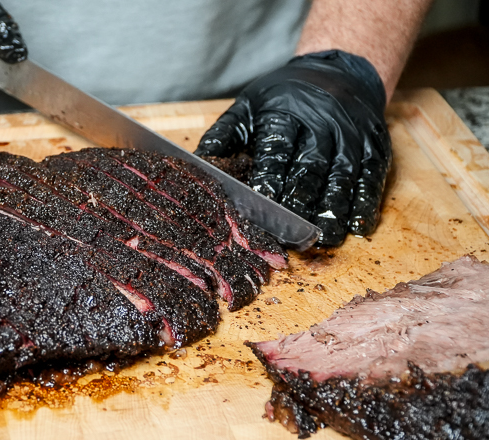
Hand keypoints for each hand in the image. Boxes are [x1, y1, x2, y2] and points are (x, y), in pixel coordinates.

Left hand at [195, 50, 391, 245]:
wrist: (338, 70)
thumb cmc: (284, 97)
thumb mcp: (249, 106)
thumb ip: (224, 136)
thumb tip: (196, 165)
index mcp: (285, 113)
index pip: (276, 149)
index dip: (270, 178)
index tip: (262, 205)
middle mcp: (321, 123)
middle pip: (311, 166)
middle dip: (302, 200)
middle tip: (294, 234)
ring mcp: (351, 134)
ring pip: (344, 174)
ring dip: (335, 208)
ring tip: (327, 237)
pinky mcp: (375, 144)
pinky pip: (372, 176)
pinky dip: (366, 202)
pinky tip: (358, 225)